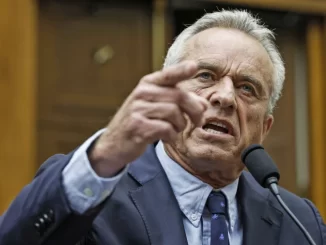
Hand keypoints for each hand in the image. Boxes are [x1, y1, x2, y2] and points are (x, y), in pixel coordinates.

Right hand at [88, 61, 207, 176]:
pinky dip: (172, 136)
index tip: (194, 66)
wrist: (114, 144)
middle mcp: (141, 93)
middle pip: (179, 97)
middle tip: (198, 122)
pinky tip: (167, 138)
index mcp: (147, 85)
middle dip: (195, 111)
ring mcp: (138, 110)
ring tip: (175, 130)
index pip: (167, 75)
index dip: (181, 70)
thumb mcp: (155, 107)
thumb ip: (178, 102)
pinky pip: (166, 129)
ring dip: (180, 125)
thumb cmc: (140, 122)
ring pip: (174, 113)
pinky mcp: (138, 127)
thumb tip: (204, 104)